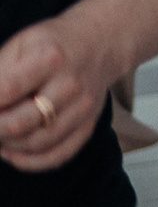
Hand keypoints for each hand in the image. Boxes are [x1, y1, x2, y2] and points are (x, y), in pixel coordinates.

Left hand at [0, 14, 118, 171]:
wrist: (100, 44)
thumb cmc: (51, 44)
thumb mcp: (20, 45)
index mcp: (51, 57)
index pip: (7, 91)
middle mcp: (71, 84)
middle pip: (21, 123)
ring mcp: (83, 107)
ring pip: (37, 143)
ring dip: (7, 145)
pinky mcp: (88, 124)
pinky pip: (58, 155)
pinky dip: (30, 162)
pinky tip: (12, 153)